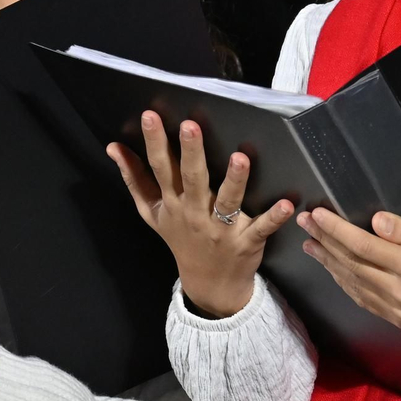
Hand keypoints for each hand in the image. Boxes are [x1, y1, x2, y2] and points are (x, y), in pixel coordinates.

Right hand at [108, 111, 291, 317]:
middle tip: (190, 126)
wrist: (209, 285)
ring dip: (235, 181)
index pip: (161, 168)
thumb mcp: (152, 213)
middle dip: (191, 153)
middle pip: (192, 179)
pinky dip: (274, 218)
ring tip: (240, 158)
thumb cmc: (181, 238)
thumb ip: (133, 179)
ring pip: (227, 202)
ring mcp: (221, 229)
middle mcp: (195, 213)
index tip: (150, 116)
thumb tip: (113, 147)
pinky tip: (288, 205)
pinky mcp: (247, 242)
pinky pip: (262, 228)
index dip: (155, 142)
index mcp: (173, 202)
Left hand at [299, 208, 400, 329]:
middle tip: (304, 222)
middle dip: (325, 242)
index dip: (336, 229)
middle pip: (352, 265)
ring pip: (354, 285)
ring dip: (330, 264)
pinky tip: (336, 271)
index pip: (363, 246)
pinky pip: (366, 301)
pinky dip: (347, 284)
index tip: (317, 214)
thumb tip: (376, 222)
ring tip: (311, 244)